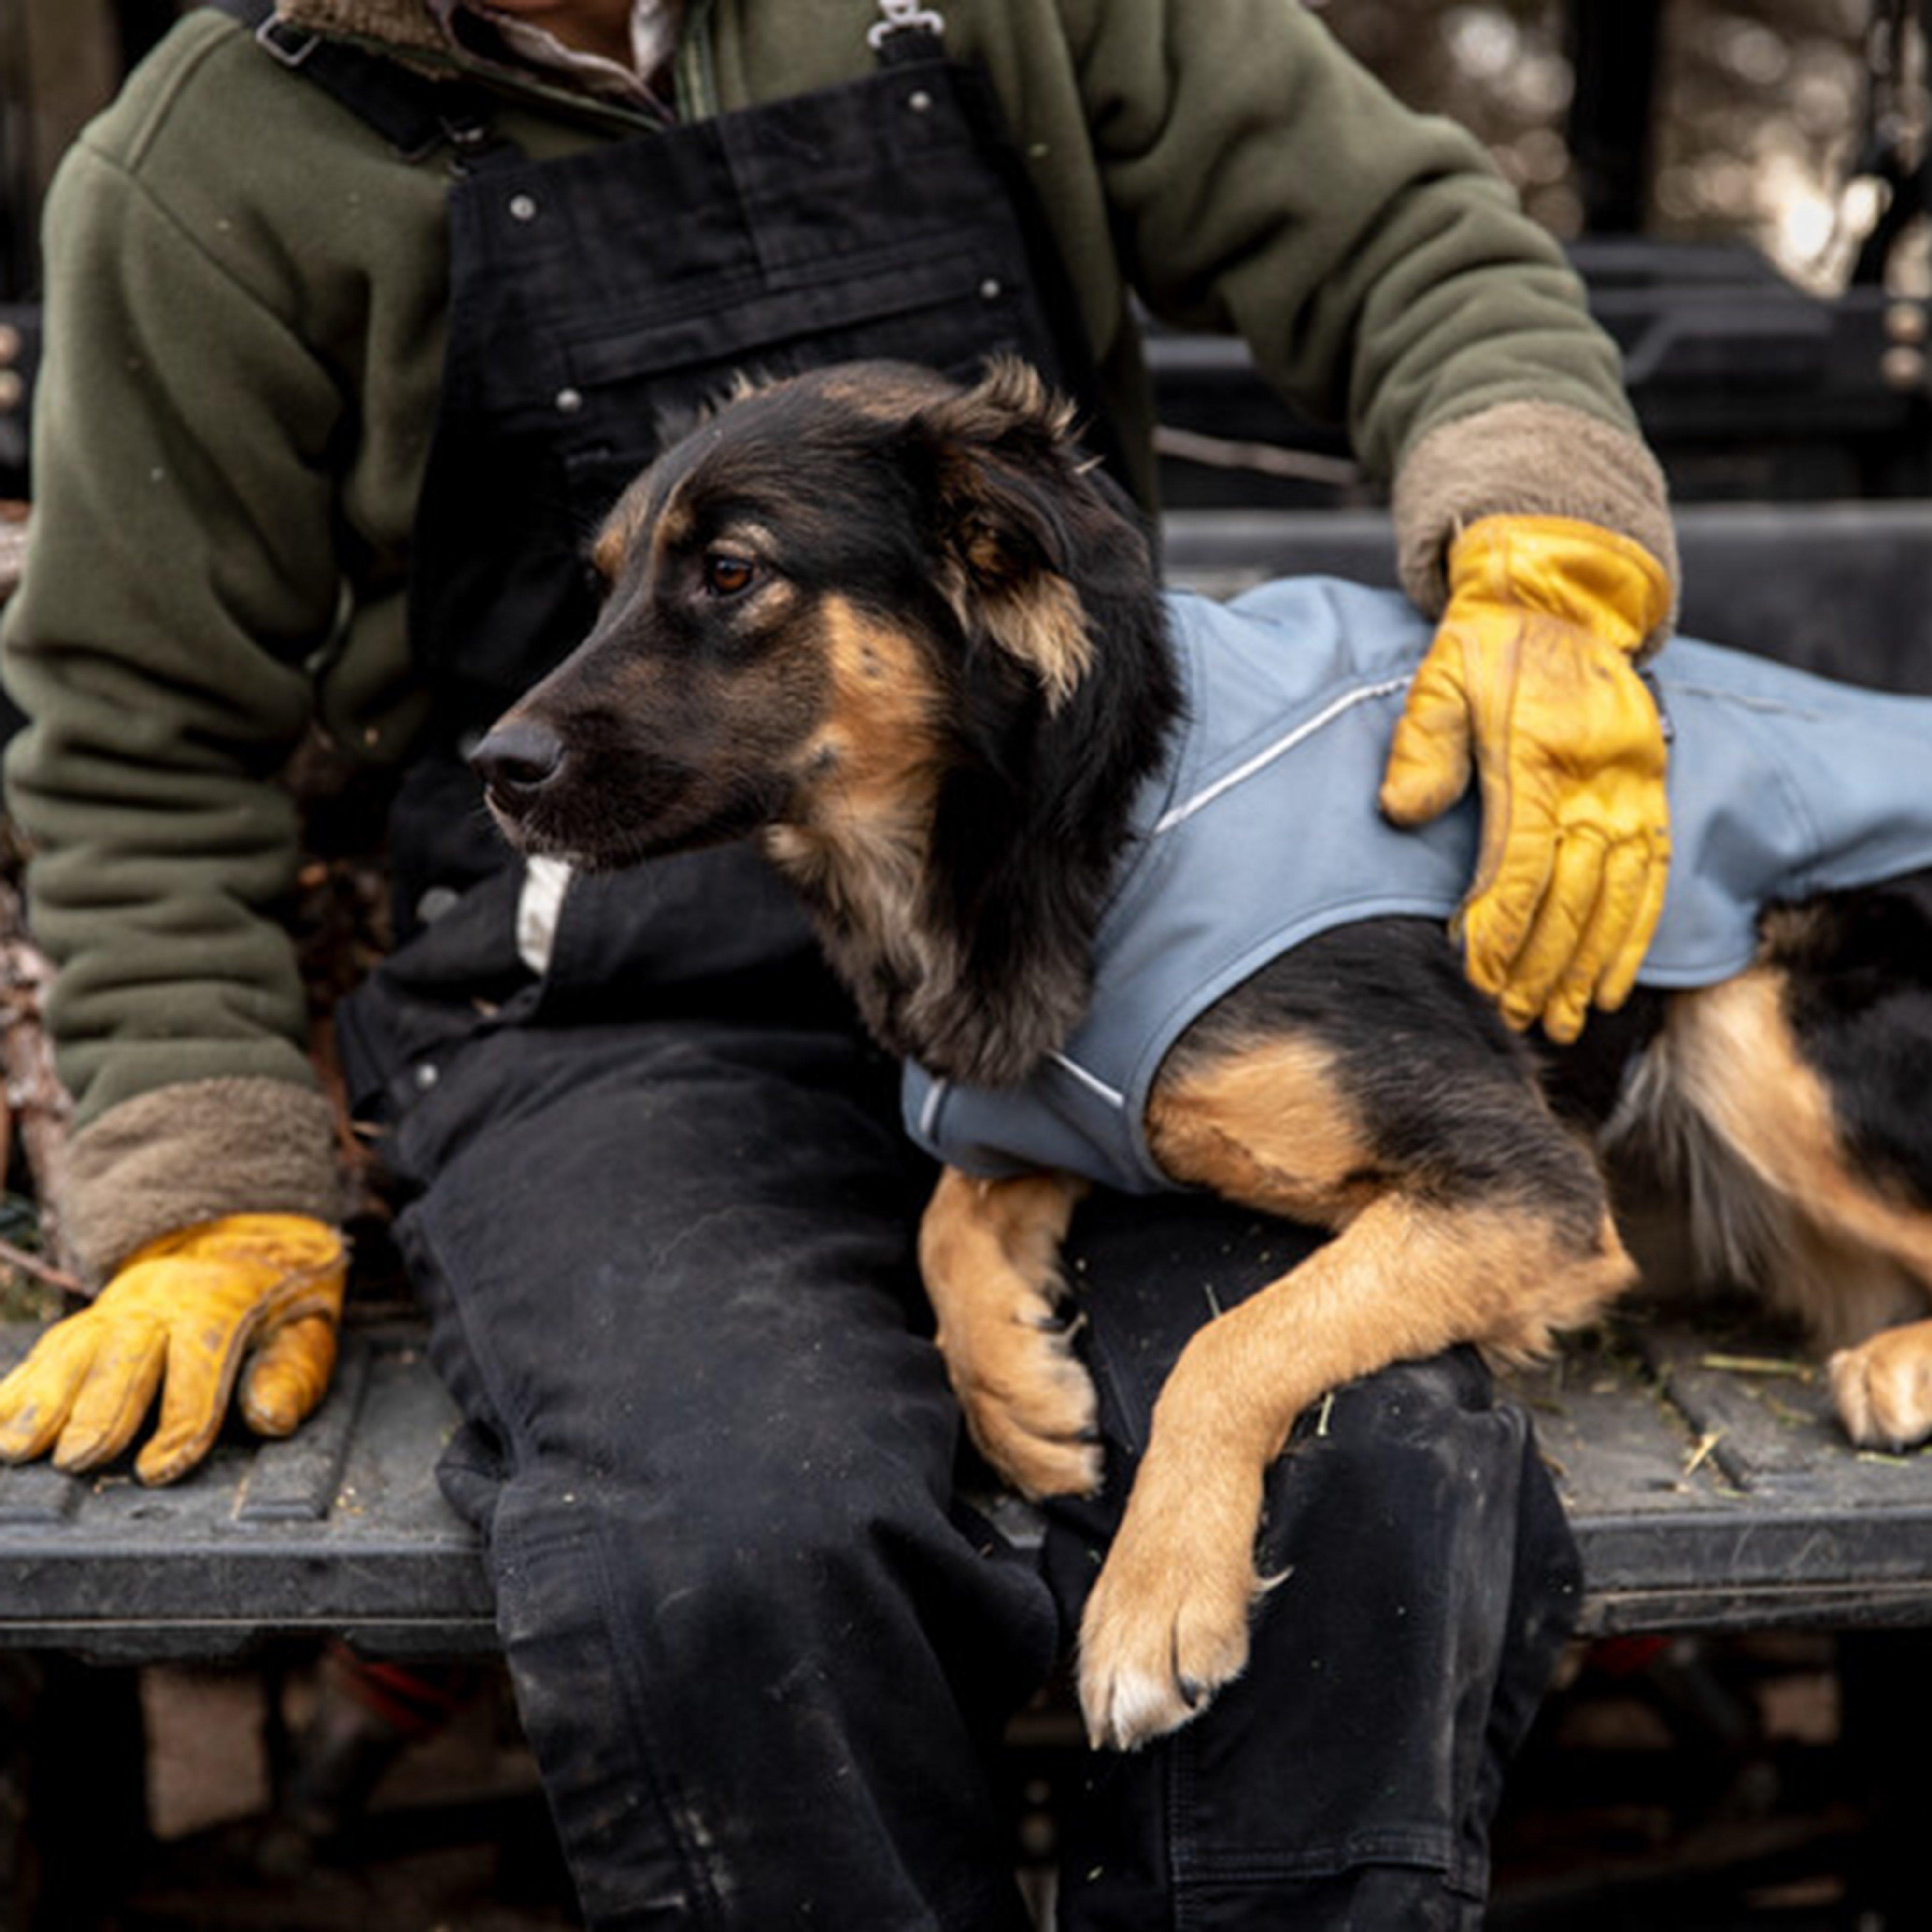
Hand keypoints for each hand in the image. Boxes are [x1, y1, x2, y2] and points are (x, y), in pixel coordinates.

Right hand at [0, 1213, 345, 1484]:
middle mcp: (160, 1306)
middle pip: (126, 1359)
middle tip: (77, 1459)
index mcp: (221, 1306)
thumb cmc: (277, 1299)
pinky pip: (47, 1352)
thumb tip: (269, 1418)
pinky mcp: (86, 1323)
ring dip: (42, 1401)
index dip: (181, 1422)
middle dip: (99, 1410)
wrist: (240, 1238)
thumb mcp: (308, 1326)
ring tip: (15, 1448)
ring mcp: (115, 1312)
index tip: (158, 1470)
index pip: (200, 1367)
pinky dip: (16, 1388)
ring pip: (74, 1353)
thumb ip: (292, 1371)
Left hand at [1380, 515, 1672, 1042]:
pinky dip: (1637, 934)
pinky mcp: (1651, 790)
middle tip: (1520, 1021)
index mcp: (1538, 756)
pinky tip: (1619, 982)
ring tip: (1567, 1021)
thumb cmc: (1488, 647)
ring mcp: (1631, 788)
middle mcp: (1595, 779)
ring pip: (1616, 895)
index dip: (1500, 924)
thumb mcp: (1440, 678)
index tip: (1479, 976)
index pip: (1519, 860)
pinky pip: (1652, 874)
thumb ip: (1422, 745)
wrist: (1563, 599)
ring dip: (1589, 966)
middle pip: (1571, 892)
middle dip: (1544, 964)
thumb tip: (1400, 812)